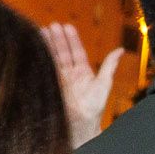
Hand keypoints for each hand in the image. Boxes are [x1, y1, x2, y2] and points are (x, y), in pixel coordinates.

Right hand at [41, 22, 122, 149]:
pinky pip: (44, 72)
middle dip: (56, 39)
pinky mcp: (49, 88)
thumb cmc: (94, 109)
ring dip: (46, 46)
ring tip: (40, 32)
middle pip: (61, 53)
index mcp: (82, 72)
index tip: (65, 26)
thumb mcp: (104, 85)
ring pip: (51, 60)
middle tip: (51, 25)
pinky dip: (39, 62)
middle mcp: (68, 75)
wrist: (80, 128)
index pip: (76, 52)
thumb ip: (109, 66)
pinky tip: (34, 51)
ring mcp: (58, 82)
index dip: (71, 39)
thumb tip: (120, 50)